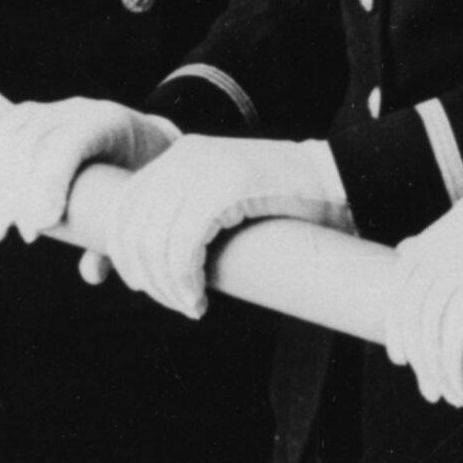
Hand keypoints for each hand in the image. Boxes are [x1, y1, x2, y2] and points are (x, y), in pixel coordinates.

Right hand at [0, 98, 180, 245]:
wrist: (146, 140)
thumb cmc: (144, 177)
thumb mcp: (145, 200)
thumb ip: (121, 234)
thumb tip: (92, 272)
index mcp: (113, 123)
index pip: (72, 140)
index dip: (51, 179)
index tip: (43, 224)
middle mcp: (81, 109)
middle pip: (34, 139)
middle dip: (21, 189)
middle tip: (24, 233)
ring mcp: (54, 109)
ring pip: (11, 132)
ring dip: (1, 180)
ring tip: (5, 222)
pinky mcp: (33, 115)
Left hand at [91, 134, 350, 317]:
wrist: (342, 179)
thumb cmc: (288, 205)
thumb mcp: (224, 199)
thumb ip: (187, 217)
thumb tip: (144, 265)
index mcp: (179, 156)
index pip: (123, 207)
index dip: (120, 253)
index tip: (141, 285)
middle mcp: (184, 157)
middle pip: (135, 228)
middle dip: (147, 276)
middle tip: (174, 302)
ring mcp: (205, 168)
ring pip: (156, 241)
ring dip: (166, 286)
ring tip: (189, 306)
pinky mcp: (227, 187)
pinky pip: (184, 245)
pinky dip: (184, 282)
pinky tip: (198, 301)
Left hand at [382, 196, 462, 406]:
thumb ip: (461, 239)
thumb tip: (407, 251)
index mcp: (461, 215)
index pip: (409, 268)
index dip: (402, 315)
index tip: (407, 351)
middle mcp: (457, 231)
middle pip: (414, 299)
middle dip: (414, 348)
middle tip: (423, 382)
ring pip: (432, 324)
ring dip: (436, 368)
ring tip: (447, 396)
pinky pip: (455, 336)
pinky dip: (455, 369)